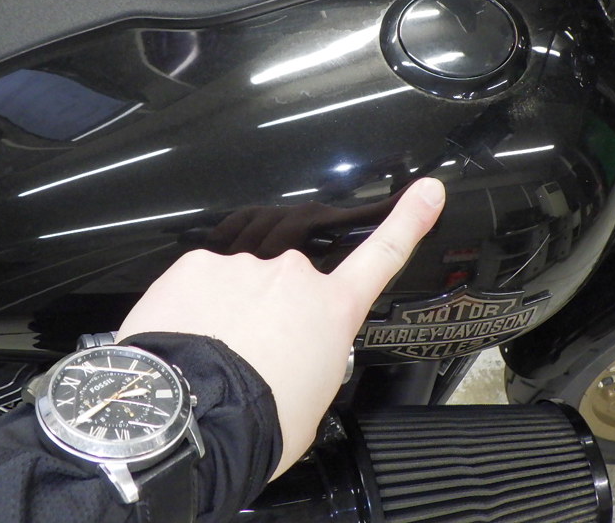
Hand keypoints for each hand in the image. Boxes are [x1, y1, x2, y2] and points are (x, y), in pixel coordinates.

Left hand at [116, 177, 445, 477]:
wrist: (194, 418)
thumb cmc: (260, 421)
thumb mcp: (313, 400)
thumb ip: (315, 361)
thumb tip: (298, 358)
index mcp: (332, 310)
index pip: (380, 257)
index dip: (407, 222)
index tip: (426, 192)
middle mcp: (294, 275)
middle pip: (288, 285)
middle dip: (272, 311)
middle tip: (251, 356)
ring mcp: (245, 265)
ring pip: (241, 284)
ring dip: (230, 311)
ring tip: (214, 355)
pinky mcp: (198, 264)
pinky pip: (200, 282)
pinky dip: (194, 306)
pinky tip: (188, 338)